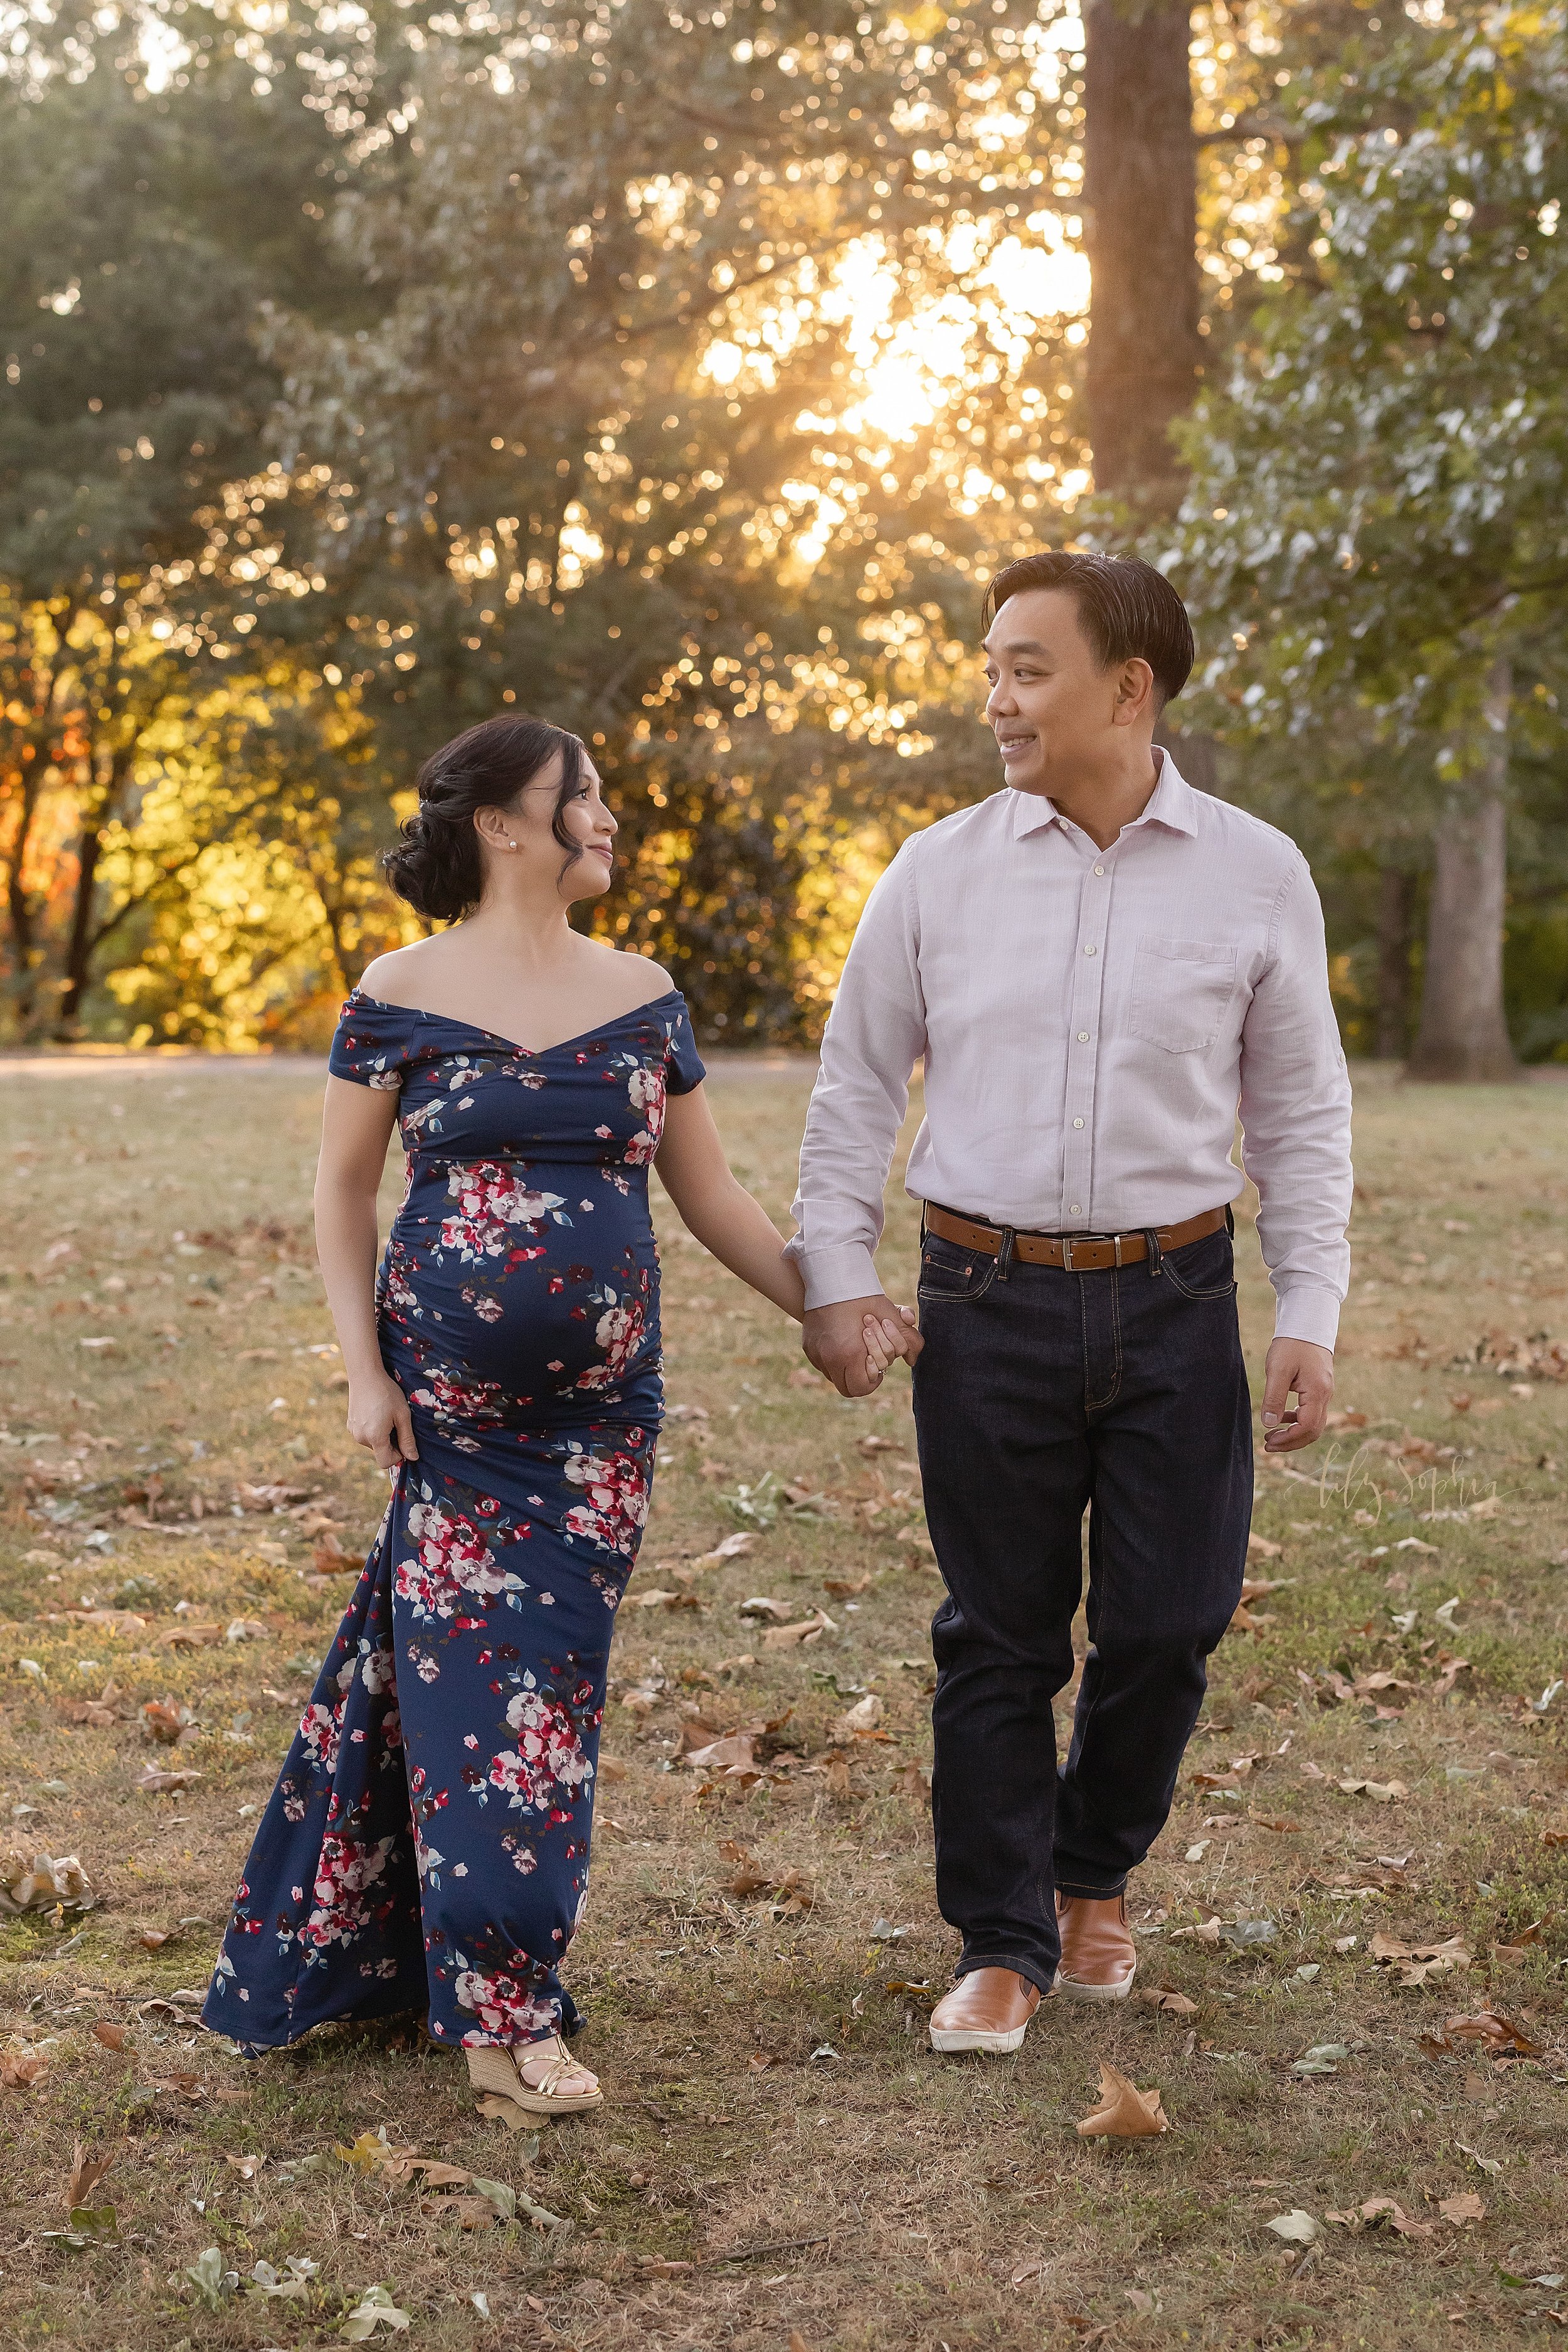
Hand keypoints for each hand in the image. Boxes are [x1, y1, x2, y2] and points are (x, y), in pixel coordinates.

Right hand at [346, 1370, 418, 1469]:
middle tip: (396, 1421)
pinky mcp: (350, 1425)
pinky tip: (376, 1412)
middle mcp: (361, 1438)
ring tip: (385, 1415)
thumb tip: (413, 1457)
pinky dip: (373, 1429)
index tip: (403, 1439)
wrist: (365, 1375)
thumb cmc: (387, 1393)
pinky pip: (365, 1435)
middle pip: (380, 1452)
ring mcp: (353, 1432)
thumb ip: (407, 1439)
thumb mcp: (403, 1415)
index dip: (398, 1455)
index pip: (386, 1462)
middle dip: (391, 1442)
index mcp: (375, 1437)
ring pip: (373, 1443)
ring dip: (382, 1435)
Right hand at [803, 1295, 923, 1398]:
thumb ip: (908, 1339)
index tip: (878, 1368)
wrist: (829, 1275)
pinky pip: (823, 1364)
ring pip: (834, 1377)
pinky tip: (843, 1340)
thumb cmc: (861, 1295)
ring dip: (847, 1369)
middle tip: (869, 1359)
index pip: (861, 1387)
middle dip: (861, 1377)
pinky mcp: (808, 1347)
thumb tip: (912, 1359)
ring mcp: (815, 1353)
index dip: (872, 1382)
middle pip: (847, 1388)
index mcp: (848, 1352)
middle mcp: (828, 1357)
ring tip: (856, 1348)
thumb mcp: (890, 1314)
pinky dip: (835, 1359)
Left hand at [1260, 1338, 1333, 1451]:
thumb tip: (1269, 1424)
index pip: (1306, 1428)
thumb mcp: (1278, 1370)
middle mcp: (1325, 1395)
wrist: (1307, 1323)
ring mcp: (1324, 1392)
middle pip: (1313, 1431)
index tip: (1268, 1442)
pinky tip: (1282, 1419)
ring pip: (1313, 1423)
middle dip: (1291, 1442)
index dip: (1288, 1440)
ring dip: (1294, 1433)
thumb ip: (1274, 1398)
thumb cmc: (1292, 1344)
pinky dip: (1297, 1421)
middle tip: (1268, 1445)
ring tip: (1271, 1436)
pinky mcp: (1319, 1388)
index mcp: (1317, 1393)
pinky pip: (1312, 1413)